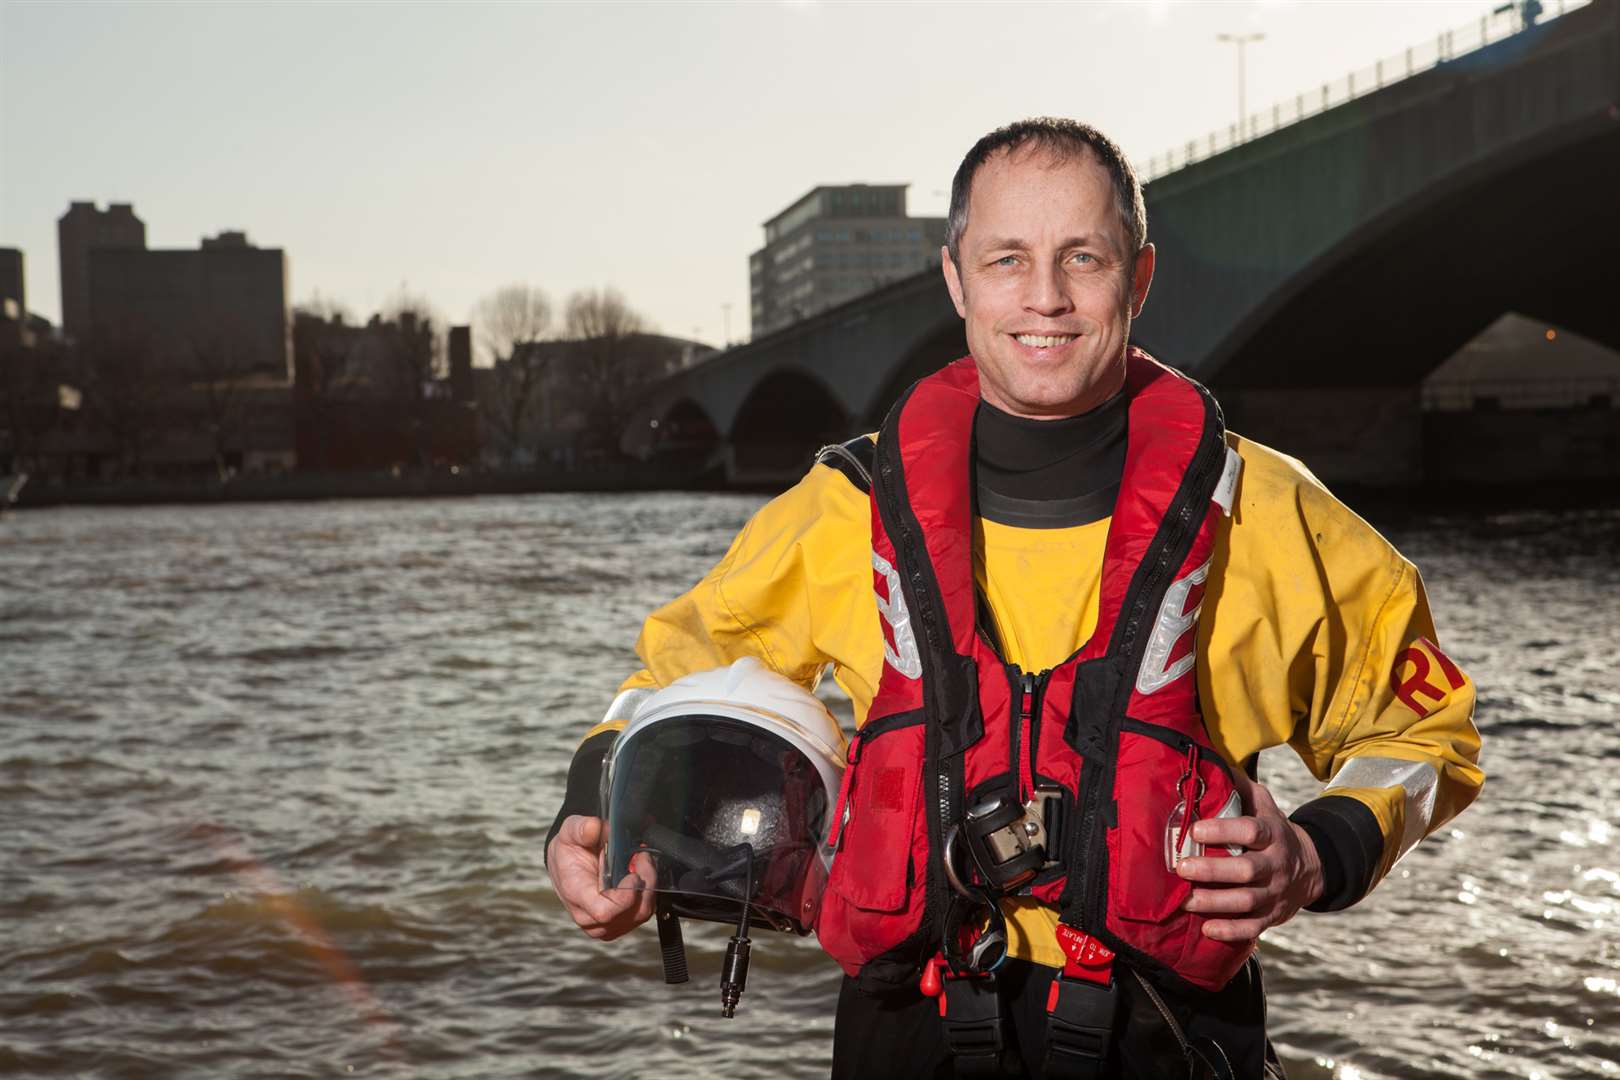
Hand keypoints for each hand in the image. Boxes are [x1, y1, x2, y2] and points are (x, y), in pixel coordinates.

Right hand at [546, 815, 654, 940]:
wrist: (566, 864)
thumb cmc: (568, 852)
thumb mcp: (569, 832)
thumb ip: (580, 828)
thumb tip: (594, 827)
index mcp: (576, 896)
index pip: (605, 911)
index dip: (626, 895)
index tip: (633, 872)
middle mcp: (589, 917)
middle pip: (630, 914)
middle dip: (644, 883)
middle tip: (642, 857)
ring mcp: (605, 924)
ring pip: (640, 914)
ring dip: (648, 887)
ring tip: (641, 863)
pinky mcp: (617, 923)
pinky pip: (642, 913)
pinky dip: (647, 893)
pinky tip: (640, 875)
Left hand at [1175, 773, 1323, 942]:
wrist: (1311, 867)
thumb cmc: (1273, 831)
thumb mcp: (1264, 804)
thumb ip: (1239, 787)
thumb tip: (1210, 762)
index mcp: (1272, 834)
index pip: (1251, 831)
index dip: (1224, 830)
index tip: (1195, 831)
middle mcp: (1276, 864)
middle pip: (1247, 870)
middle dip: (1213, 870)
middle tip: (1182, 867)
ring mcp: (1275, 893)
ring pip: (1247, 901)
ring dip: (1215, 902)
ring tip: (1185, 900)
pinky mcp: (1272, 916)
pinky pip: (1253, 928)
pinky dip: (1230, 932)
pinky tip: (1207, 929)